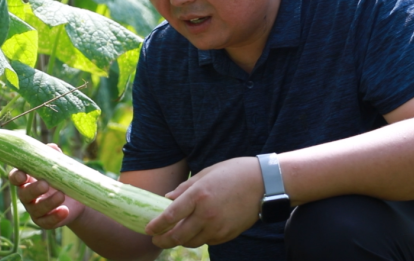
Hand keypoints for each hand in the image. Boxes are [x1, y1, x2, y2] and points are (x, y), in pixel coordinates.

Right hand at [8, 143, 85, 229]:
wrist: (77, 198)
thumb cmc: (62, 177)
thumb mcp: (59, 166)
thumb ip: (53, 156)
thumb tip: (51, 147)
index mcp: (28, 179)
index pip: (15, 178)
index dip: (16, 176)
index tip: (23, 174)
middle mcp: (27, 195)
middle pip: (24, 194)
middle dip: (33, 190)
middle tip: (45, 184)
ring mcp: (35, 210)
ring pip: (36, 208)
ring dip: (48, 202)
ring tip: (61, 195)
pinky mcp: (44, 221)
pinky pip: (46, 222)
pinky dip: (55, 217)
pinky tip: (64, 211)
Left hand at [145, 157, 263, 247]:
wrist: (265, 183)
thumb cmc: (234, 172)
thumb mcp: (207, 173)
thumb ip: (185, 188)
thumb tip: (167, 199)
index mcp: (198, 195)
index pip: (170, 216)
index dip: (156, 226)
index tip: (148, 230)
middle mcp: (206, 214)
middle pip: (178, 235)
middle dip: (163, 240)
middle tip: (156, 240)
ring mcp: (218, 226)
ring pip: (192, 241)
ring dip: (180, 240)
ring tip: (174, 235)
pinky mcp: (228, 234)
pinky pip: (207, 241)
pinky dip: (198, 238)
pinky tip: (196, 231)